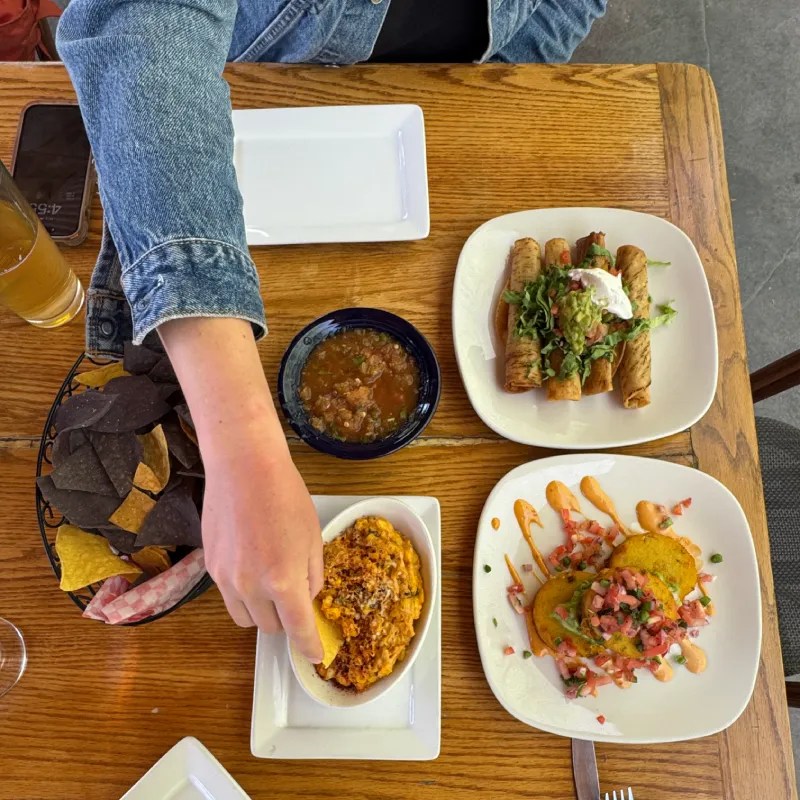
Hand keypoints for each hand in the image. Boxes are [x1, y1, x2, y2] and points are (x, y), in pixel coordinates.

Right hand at [158, 317, 322, 661]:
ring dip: (262, 611)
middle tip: (294, 595)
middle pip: (270, 627)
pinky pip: (229, 597)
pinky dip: (244, 593)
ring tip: (271, 582)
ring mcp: (226, 579)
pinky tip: (252, 565)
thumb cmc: (286, 496)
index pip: (298, 629)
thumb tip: (307, 599)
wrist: (244, 467)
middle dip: (286, 619)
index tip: (315, 655)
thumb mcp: (312, 537)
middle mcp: (252, 587)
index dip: (308, 647)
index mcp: (284, 580)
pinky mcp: (209, 567)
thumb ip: (312, 575)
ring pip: (246, 618)